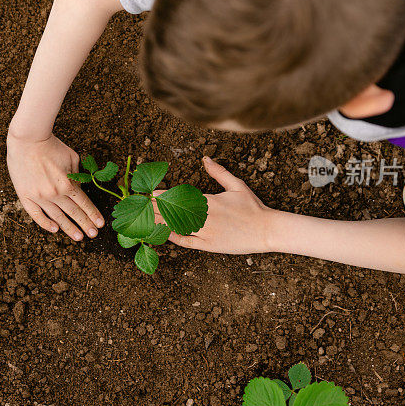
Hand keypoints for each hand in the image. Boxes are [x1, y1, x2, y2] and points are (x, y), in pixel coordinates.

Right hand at [7, 131, 103, 240]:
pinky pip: (36, 215)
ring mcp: (39, 197)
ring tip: (78, 238)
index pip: (84, 204)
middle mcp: (55, 194)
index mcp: (68, 184)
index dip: (93, 214)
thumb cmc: (52, 146)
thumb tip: (81, 188)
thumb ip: (78, 175)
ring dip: (69, 228)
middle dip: (85, 225)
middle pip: (73, 213)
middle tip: (93, 235)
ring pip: (57, 217)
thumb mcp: (72, 158)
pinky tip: (54, 229)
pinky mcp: (26, 196)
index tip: (100, 224)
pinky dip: (45, 223)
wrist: (28, 140)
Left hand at [154, 157, 273, 253]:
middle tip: (137, 206)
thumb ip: (219, 172)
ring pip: (176, 227)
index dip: (162, 195)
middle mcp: (205, 217)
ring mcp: (206, 233)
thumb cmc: (253, 207)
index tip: (148, 192)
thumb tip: (205, 159)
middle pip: (173, 212)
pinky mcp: (209, 246)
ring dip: (159, 222)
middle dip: (154, 208)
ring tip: (142, 219)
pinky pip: (187, 242)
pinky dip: (173, 237)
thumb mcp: (237, 186)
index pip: (179, 197)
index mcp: (209, 201)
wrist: (267, 231)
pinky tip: (162, 233)